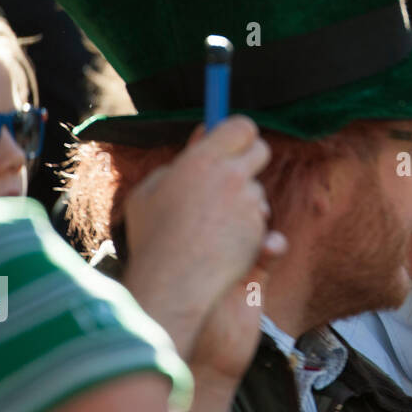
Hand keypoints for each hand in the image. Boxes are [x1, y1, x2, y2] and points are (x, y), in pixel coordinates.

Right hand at [122, 116, 273, 357]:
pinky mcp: (261, 230)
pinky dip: (249, 230)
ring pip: (258, 191)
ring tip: (213, 226)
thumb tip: (203, 133)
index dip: (239, 133)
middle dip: (251, 160)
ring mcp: (250, 204)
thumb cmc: (152, 238)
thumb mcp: (150, 192)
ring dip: (245, 202)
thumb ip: (179, 160)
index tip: (234, 141)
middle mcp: (232, 176)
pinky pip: (260, 222)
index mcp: (202, 160)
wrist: (171, 286)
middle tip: (233, 176)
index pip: (241, 126)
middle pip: (261, 150)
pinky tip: (224, 245)